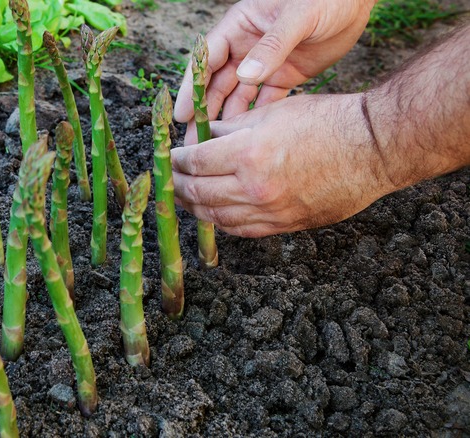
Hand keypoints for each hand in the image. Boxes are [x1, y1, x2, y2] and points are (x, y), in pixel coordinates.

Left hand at [171, 94, 396, 236]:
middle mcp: (254, 188)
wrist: (373, 149)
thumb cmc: (327, 121)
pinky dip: (221, 222)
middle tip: (170, 178)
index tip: (169, 156)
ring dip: (195, 206)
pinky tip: (214, 212)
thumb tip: (202, 137)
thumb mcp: (272, 112)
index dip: (175, 159)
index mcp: (248, 153)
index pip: (194, 162)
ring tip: (185, 197)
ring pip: (215, 216)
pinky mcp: (284, 226)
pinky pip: (240, 230)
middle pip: (197, 192)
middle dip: (177, 185)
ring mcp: (269, 212)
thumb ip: (231, 127)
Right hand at [174, 0, 374, 138]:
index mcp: (240, 25)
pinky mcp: (284, 76)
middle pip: (217, 83)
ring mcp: (264, 63)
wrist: (359, 1)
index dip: (192, 87)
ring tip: (213, 147)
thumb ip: (272, 45)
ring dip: (226, 119)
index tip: (182, 112)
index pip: (207, 59)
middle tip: (192, 140)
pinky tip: (245, 139)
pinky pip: (264, 101)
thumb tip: (244, 75)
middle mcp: (246, 46)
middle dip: (204, 111)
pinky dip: (255, 119)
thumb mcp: (299, 16)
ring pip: (237, 96)